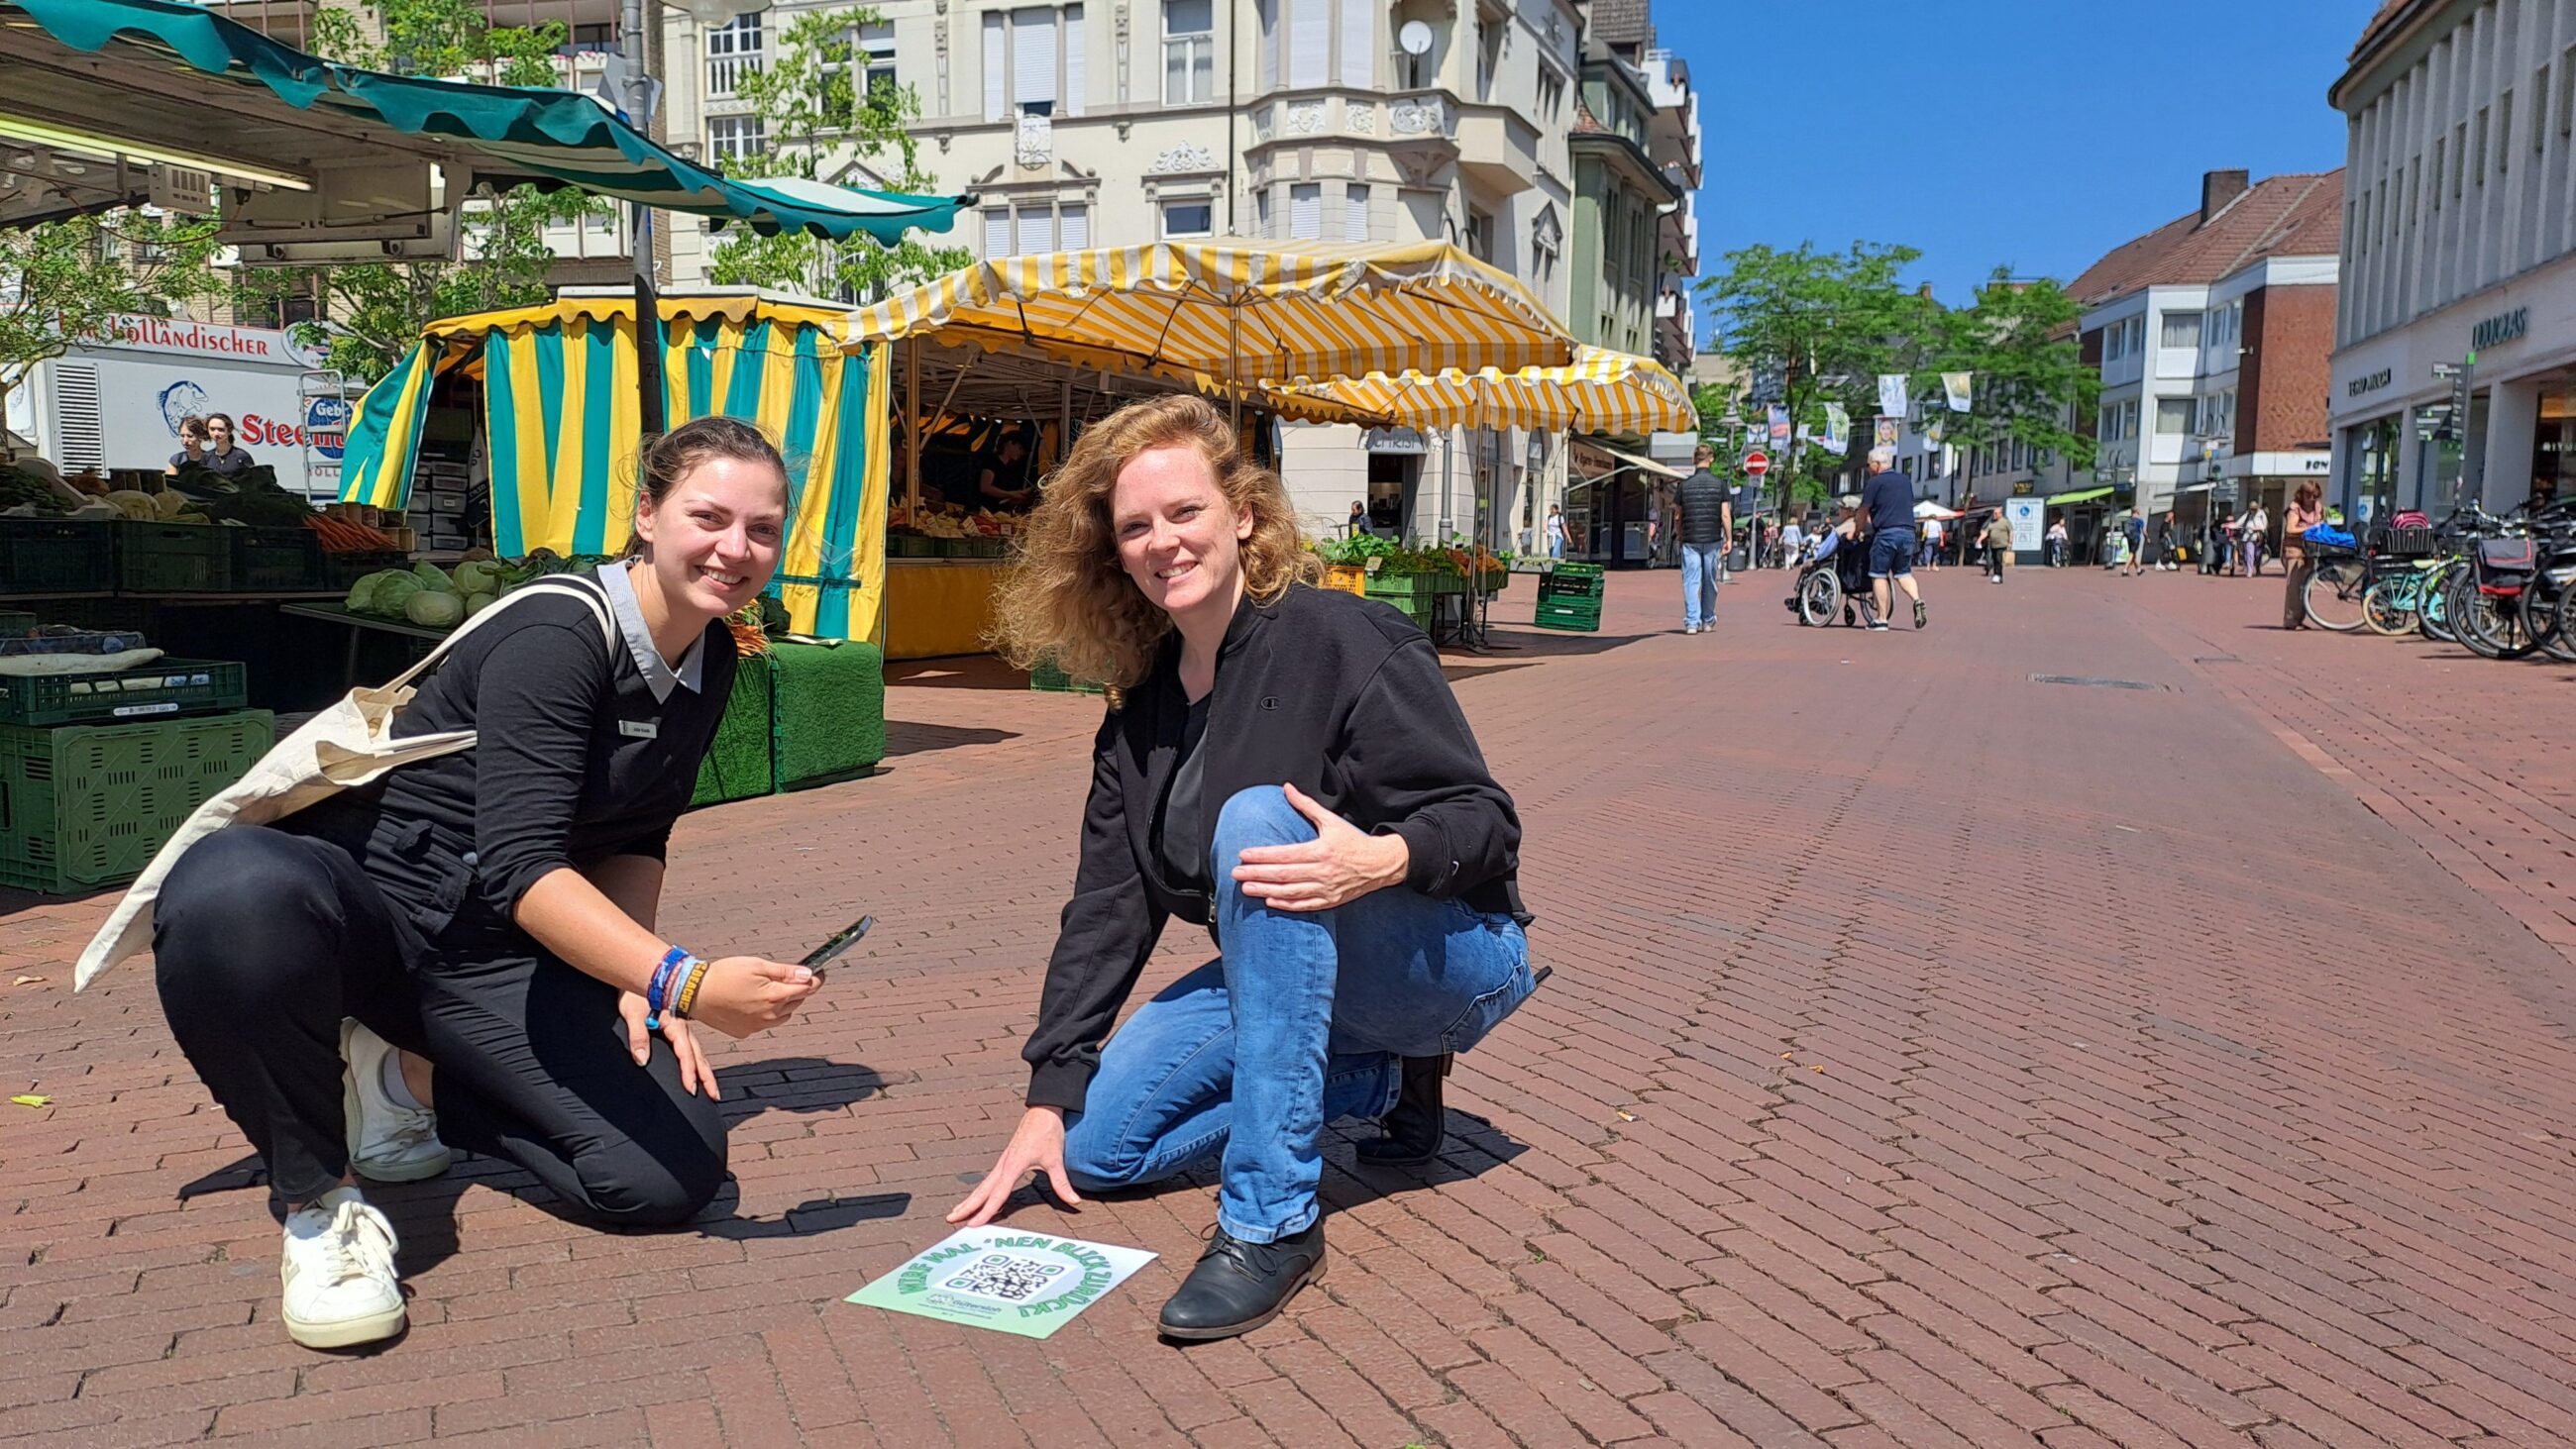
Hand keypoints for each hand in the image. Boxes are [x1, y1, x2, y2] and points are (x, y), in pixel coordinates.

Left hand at [618, 990, 719, 1098]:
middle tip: (714, 1095)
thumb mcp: (633, 1014)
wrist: (644, 974)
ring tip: (711, 1086)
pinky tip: (699, 1066)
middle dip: (706, 1076)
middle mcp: (682, 1026)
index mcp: (674, 1024)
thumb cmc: (636, 994)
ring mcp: (683, 1026)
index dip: (688, 1072)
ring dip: (705, 1070)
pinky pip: (692, 1046)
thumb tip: (641, 1059)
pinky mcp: (679, 1025)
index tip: (691, 1088)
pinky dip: (698, 1059)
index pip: (684, 1053)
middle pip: (698, 1056)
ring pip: (697, 1051)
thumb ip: (638, 1037)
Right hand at [682, 956, 818, 1038]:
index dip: (815, 979)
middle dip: (797, 988)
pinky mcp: (745, 1032)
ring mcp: (757, 1026)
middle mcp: (769, 1016)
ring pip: (782, 1014)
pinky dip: (765, 1013)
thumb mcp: (756, 965)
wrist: (694, 993)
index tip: (818, 972)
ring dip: (782, 1002)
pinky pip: (764, 1023)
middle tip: (788, 975)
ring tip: (765, 988)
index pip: (807, 989)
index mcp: (774, 997)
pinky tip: (750, 1001)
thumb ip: (785, 971)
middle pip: (796, 1001)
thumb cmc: (723, 975)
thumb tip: (808, 973)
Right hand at [948, 1106, 1081, 1227]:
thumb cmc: (1048, 1131)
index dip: (987, 1211)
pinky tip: (979, 1198)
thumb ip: (1062, 1183)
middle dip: (967, 1206)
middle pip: (982, 1190)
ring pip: (983, 1185)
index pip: (998, 1194)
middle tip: (951, 1219)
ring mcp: (1003, 1161)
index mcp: (1013, 1165)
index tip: (974, 1224)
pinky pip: (990, 1179)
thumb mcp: (1056, 1158)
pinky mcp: (1007, 1159)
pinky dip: (981, 1191)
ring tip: (956, 1212)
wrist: (1044, 1109)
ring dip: (970, 1199)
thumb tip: (1074, 1201)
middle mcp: (1004, 1164)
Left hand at [1230, 782, 1408, 912]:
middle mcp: (1322, 871)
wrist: (1380, 864)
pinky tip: (1270, 901)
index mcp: (1321, 850)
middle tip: (1236, 873)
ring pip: (1291, 892)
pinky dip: (1286, 904)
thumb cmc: (1353, 841)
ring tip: (1246, 888)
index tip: (1244, 855)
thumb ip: (1306, 805)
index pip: (1285, 854)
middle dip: (1257, 874)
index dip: (1263, 856)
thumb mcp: (1332, 820)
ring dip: (1266, 891)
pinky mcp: (1330, 901)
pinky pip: (1304, 905)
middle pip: (1284, 875)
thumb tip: (1287, 788)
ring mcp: (1326, 888)